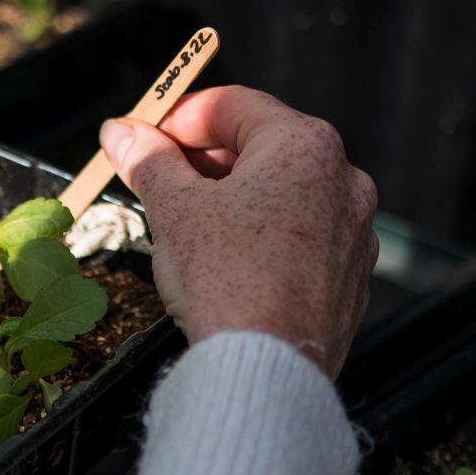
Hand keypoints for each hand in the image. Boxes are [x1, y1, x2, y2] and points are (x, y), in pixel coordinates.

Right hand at [98, 86, 376, 377]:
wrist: (267, 369)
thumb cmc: (227, 283)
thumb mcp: (174, 210)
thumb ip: (148, 161)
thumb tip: (121, 133)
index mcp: (304, 145)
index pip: (232, 105)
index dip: (179, 118)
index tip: (145, 139)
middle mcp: (343, 178)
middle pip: (262, 146)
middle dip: (205, 161)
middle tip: (160, 181)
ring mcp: (354, 229)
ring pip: (284, 194)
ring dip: (236, 199)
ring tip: (191, 228)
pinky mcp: (350, 275)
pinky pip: (302, 238)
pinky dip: (266, 238)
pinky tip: (231, 264)